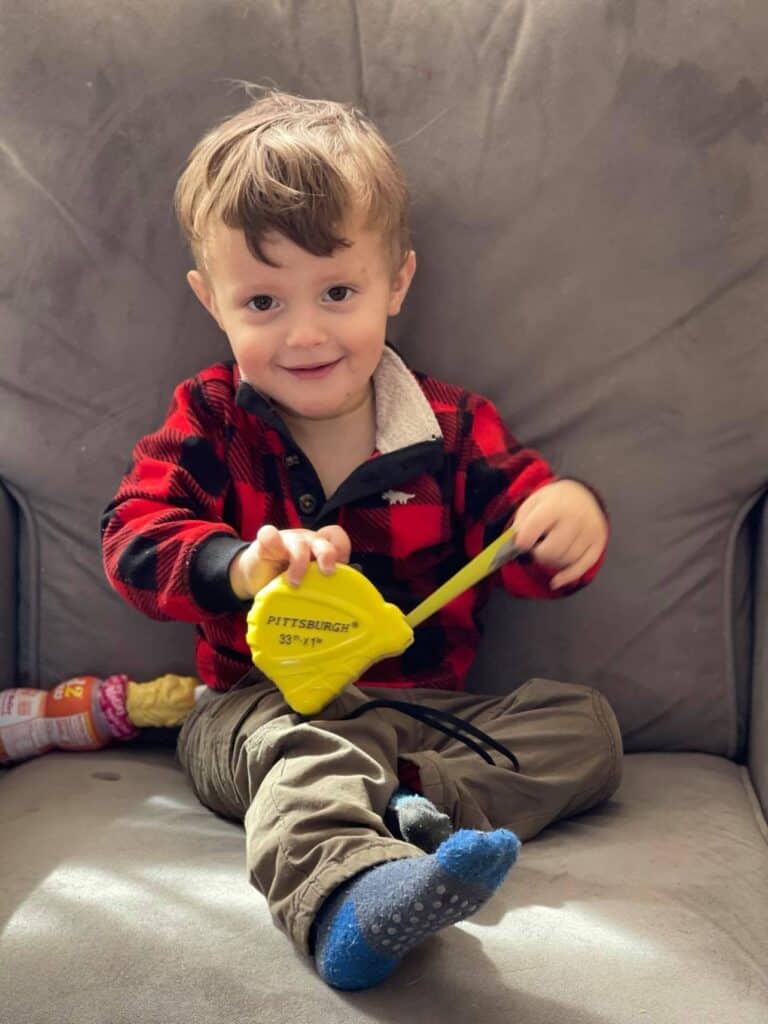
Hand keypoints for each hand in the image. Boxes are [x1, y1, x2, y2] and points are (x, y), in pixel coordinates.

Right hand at [230, 524, 351, 597]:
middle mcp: (307, 541)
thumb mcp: (308, 585)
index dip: (342, 550)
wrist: (258, 579)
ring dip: (300, 563)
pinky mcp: (266, 542)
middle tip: (327, 572)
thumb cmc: (287, 582)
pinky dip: (272, 542)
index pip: (337, 538)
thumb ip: (321, 587)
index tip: (340, 570)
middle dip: (328, 555)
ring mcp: (288, 539)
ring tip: (294, 583)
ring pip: (300, 543)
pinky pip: (269, 534)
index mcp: (321, 549)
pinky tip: (273, 558)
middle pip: (324, 540)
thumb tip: (339, 607)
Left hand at [513, 480, 607, 588]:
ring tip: (550, 547)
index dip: (523, 541)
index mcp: (555, 505)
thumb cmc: (552, 503)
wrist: (581, 495)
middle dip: (538, 554)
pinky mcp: (598, 543)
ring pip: (564, 561)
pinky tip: (556, 581)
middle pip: (551, 551)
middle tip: (537, 546)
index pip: (534, 528)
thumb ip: (520, 524)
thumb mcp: (532, 504)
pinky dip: (567, 577)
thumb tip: (512, 547)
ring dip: (551, 562)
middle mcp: (575, 517)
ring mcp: (590, 531)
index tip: (521, 543)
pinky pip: (581, 568)